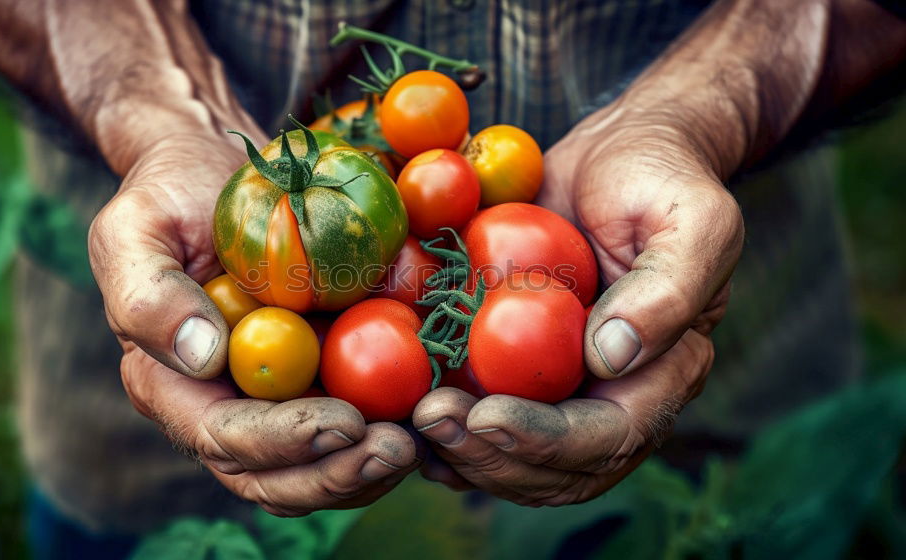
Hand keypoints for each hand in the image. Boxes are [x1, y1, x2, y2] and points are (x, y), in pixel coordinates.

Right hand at [89, 131, 419, 515]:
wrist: (218, 170)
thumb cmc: (169, 194)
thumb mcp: (136, 229)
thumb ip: (150, 295)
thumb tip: (203, 357)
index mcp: (174, 387)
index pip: (226, 439)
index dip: (284, 442)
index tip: (344, 421)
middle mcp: (228, 406)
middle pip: (279, 476)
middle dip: (339, 473)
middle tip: (398, 448)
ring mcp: (280, 396)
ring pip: (324, 465)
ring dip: (374, 465)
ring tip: (425, 436)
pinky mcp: (325, 373)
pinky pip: (362, 418)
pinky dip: (397, 421)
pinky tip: (437, 404)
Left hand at [413, 102, 743, 504]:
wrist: (616, 157)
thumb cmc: (661, 181)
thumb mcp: (692, 220)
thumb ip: (667, 291)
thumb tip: (611, 358)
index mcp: (661, 375)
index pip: (607, 438)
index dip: (545, 440)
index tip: (486, 416)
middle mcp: (609, 396)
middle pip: (554, 469)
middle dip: (489, 457)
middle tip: (430, 420)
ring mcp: (560, 387)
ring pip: (511, 460)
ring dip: (458, 453)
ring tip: (408, 424)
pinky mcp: (516, 367)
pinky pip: (481, 418)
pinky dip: (443, 430)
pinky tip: (401, 417)